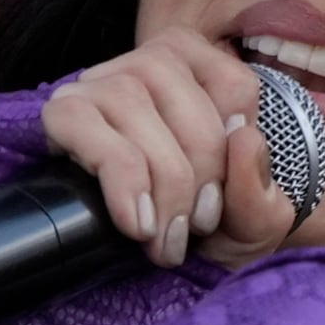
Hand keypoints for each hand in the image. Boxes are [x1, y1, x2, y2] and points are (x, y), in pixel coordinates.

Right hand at [41, 33, 301, 270]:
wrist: (148, 263)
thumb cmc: (203, 226)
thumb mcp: (251, 220)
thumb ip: (260, 189)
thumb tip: (243, 139)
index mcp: (205, 68)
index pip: (233, 87)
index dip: (234, 152)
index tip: (224, 199)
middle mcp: (151, 61)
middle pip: (184, 99)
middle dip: (198, 176)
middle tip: (195, 229)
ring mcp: (102, 81)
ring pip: (134, 107)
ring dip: (159, 183)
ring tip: (163, 238)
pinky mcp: (64, 111)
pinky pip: (86, 126)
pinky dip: (120, 180)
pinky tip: (135, 223)